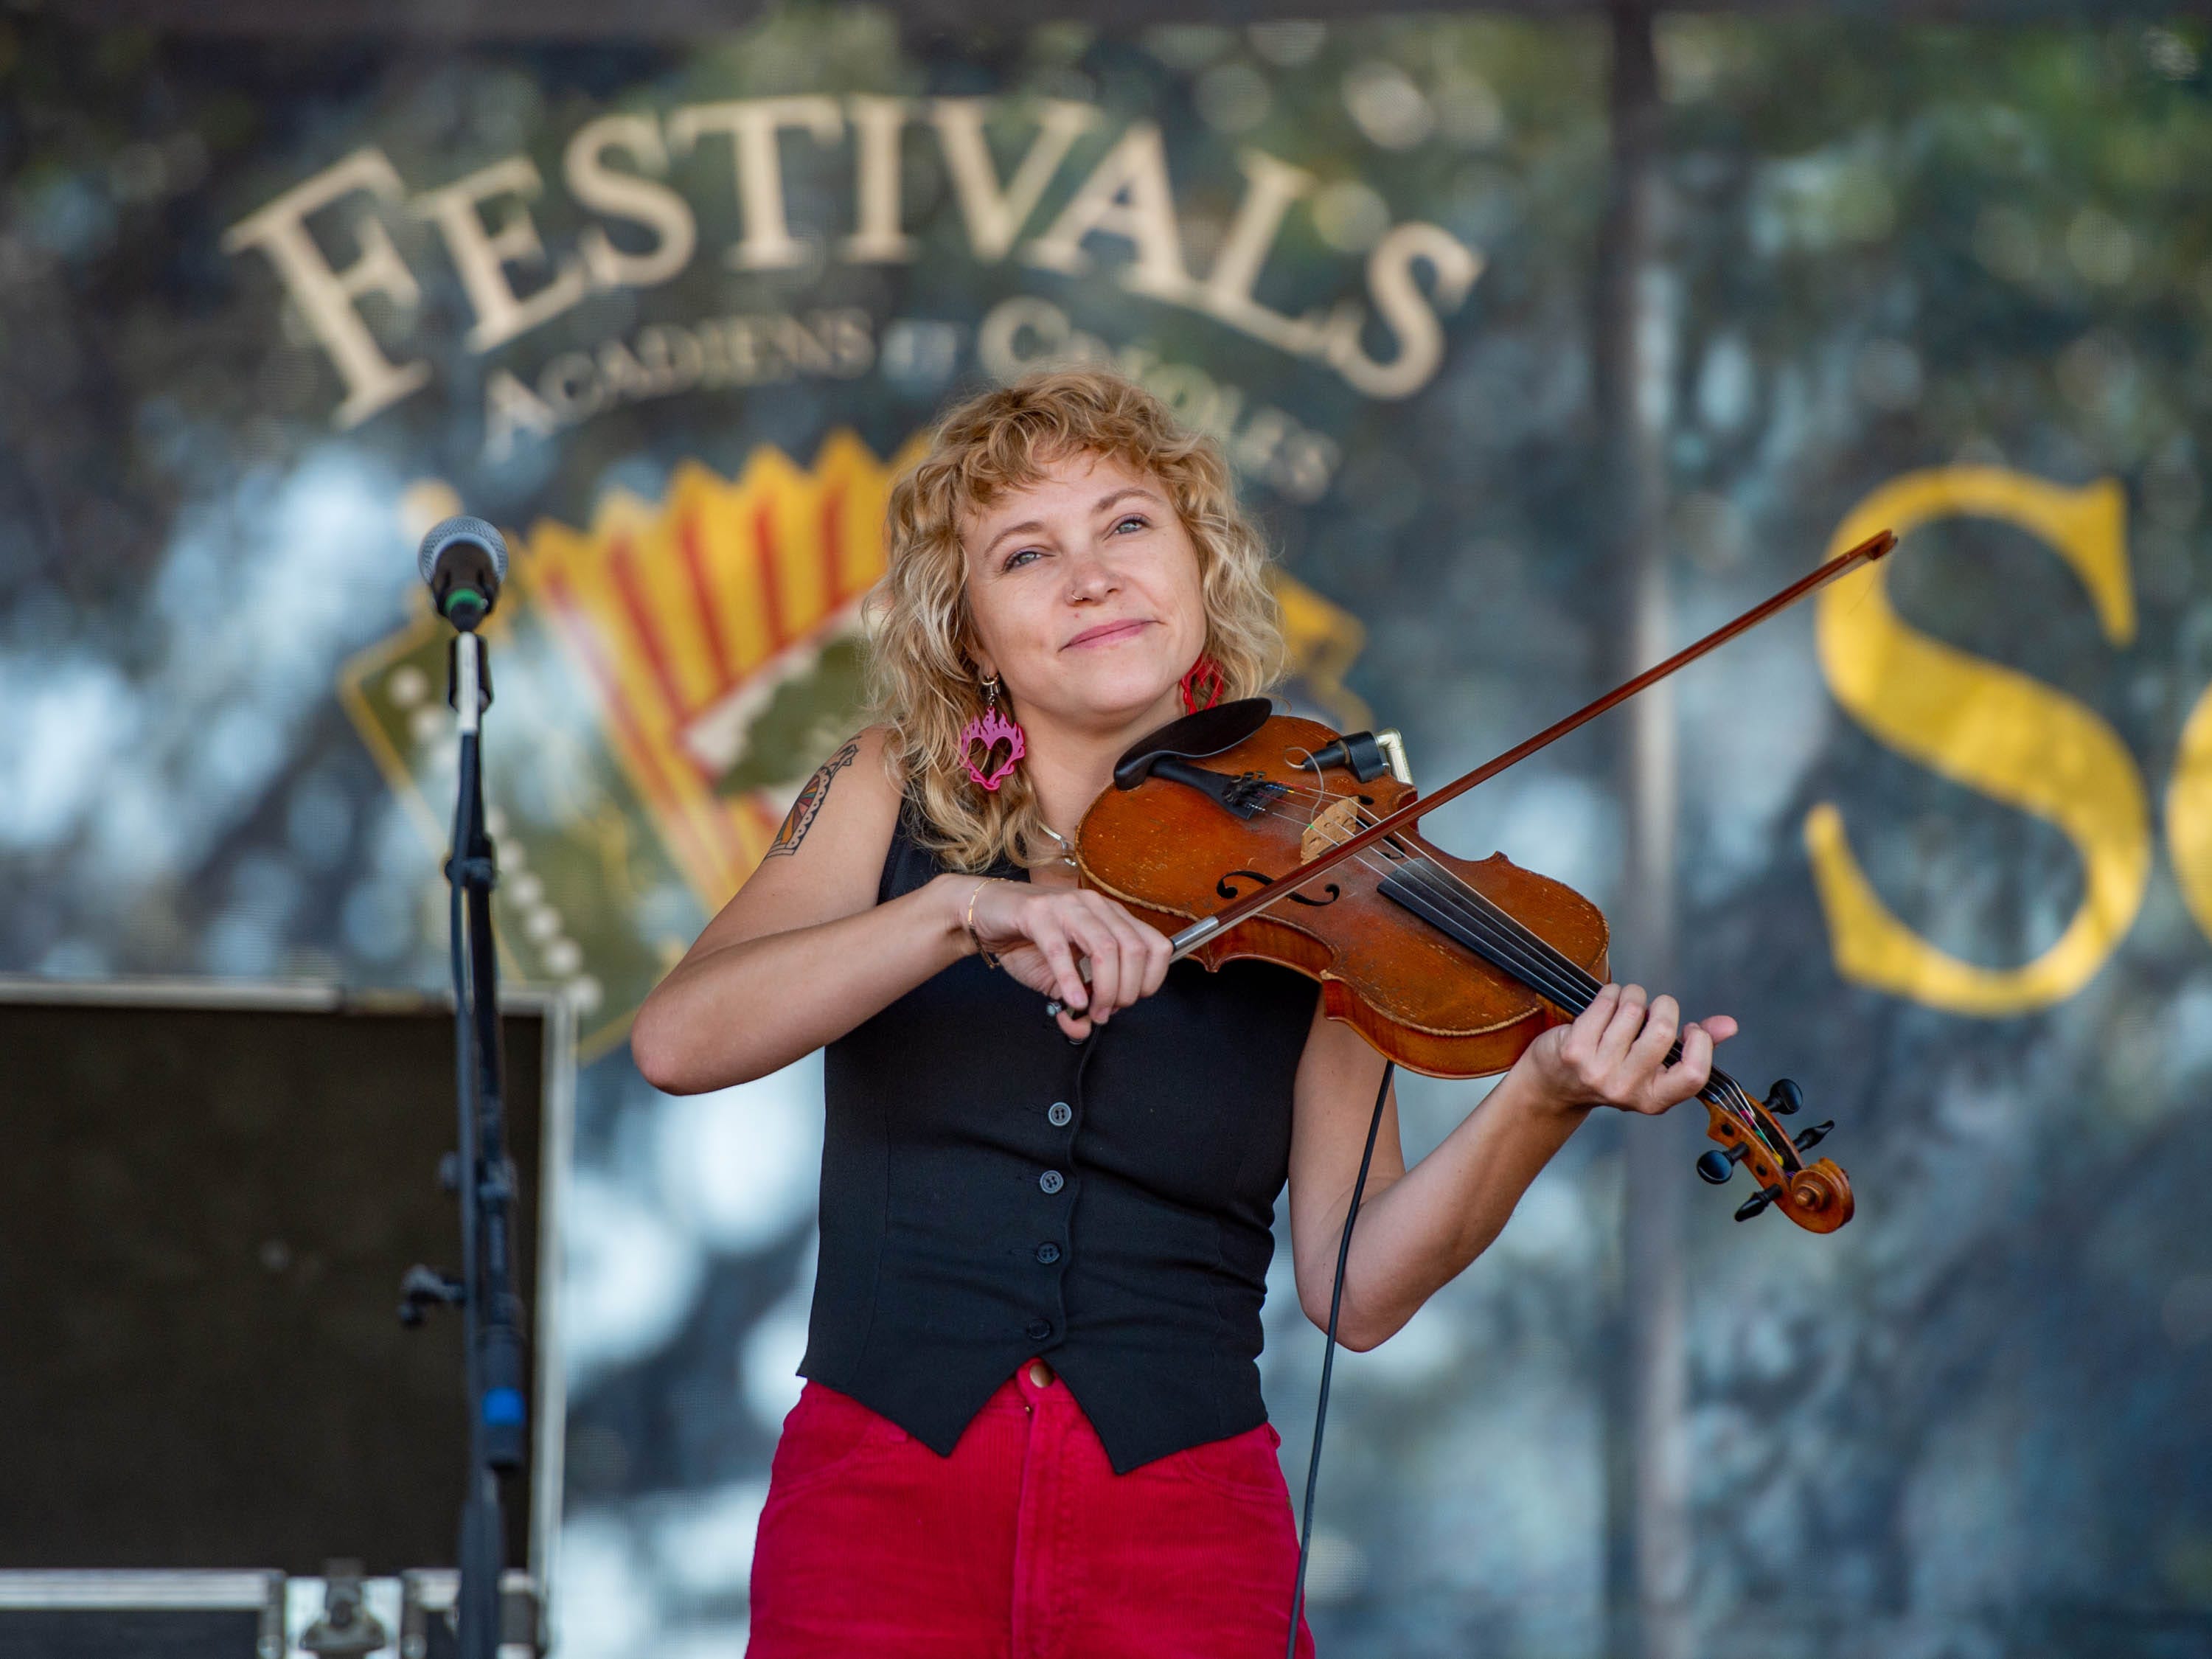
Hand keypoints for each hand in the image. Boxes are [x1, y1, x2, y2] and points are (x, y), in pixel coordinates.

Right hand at [958, 878, 1171, 1039]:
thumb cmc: (1027, 940)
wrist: (986, 914)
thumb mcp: (1062, 975)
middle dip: (1126, 991)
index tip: (1131, 1001)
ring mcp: (1067, 906)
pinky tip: (1072, 999)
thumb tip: (1088, 1027)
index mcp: (1110, 917)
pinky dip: (1070, 980)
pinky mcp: (1036, 913)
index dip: (1151, 980)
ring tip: (1089, 1010)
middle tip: (1105, 1012)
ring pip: (1106, 948)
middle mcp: (1095, 906)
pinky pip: (1060, 948)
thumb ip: (1080, 998)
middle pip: (1134, 950)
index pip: (1155, 945)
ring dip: (1104, 988)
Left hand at [1517, 983, 1737, 1114]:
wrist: (1554, 1085)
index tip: (1689, 1028)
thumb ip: (1696, 1047)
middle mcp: (1627, 1090)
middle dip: (1662, 1006)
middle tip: (1651, 1008)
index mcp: (1655, 1099)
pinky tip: (1606, 1003)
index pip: (1694, 1074)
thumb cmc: (1611, 1070)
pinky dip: (1611, 994)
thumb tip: (1729, 1025)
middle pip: (1663, 1030)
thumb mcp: (1654, 1068)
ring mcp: (1598, 1071)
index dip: (1699, 1042)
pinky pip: (1607, 1001)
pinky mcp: (1575, 1049)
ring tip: (1623, 1005)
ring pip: (1634, 1009)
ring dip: (1632, 996)